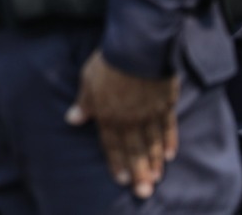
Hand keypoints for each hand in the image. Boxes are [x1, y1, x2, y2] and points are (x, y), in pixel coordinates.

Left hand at [66, 49, 179, 199]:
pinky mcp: (165, 104)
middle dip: (139, 172)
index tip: (122, 180)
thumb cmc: (107, 63)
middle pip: (135, 150)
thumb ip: (84, 103)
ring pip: (152, 143)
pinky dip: (168, 141)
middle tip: (143, 192)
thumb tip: (71, 120)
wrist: (137, 49)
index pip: (112, 144)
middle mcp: (130, 119)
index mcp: (108, 115)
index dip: (117, 163)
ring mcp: (149, 113)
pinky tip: (169, 154)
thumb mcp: (87, 81)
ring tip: (156, 178)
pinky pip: (168, 128)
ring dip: (154, 161)